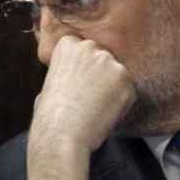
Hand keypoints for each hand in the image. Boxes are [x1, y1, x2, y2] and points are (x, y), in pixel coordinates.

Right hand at [26, 35, 136, 179]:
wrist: (62, 134)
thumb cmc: (51, 116)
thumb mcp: (50, 84)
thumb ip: (67, 73)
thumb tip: (74, 79)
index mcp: (68, 45)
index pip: (84, 49)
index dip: (84, 68)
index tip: (80, 83)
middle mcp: (90, 47)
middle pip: (103, 58)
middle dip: (101, 75)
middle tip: (90, 98)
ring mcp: (110, 62)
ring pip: (118, 74)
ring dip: (112, 89)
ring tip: (96, 108)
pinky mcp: (126, 79)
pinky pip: (129, 91)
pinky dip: (122, 103)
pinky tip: (105, 113)